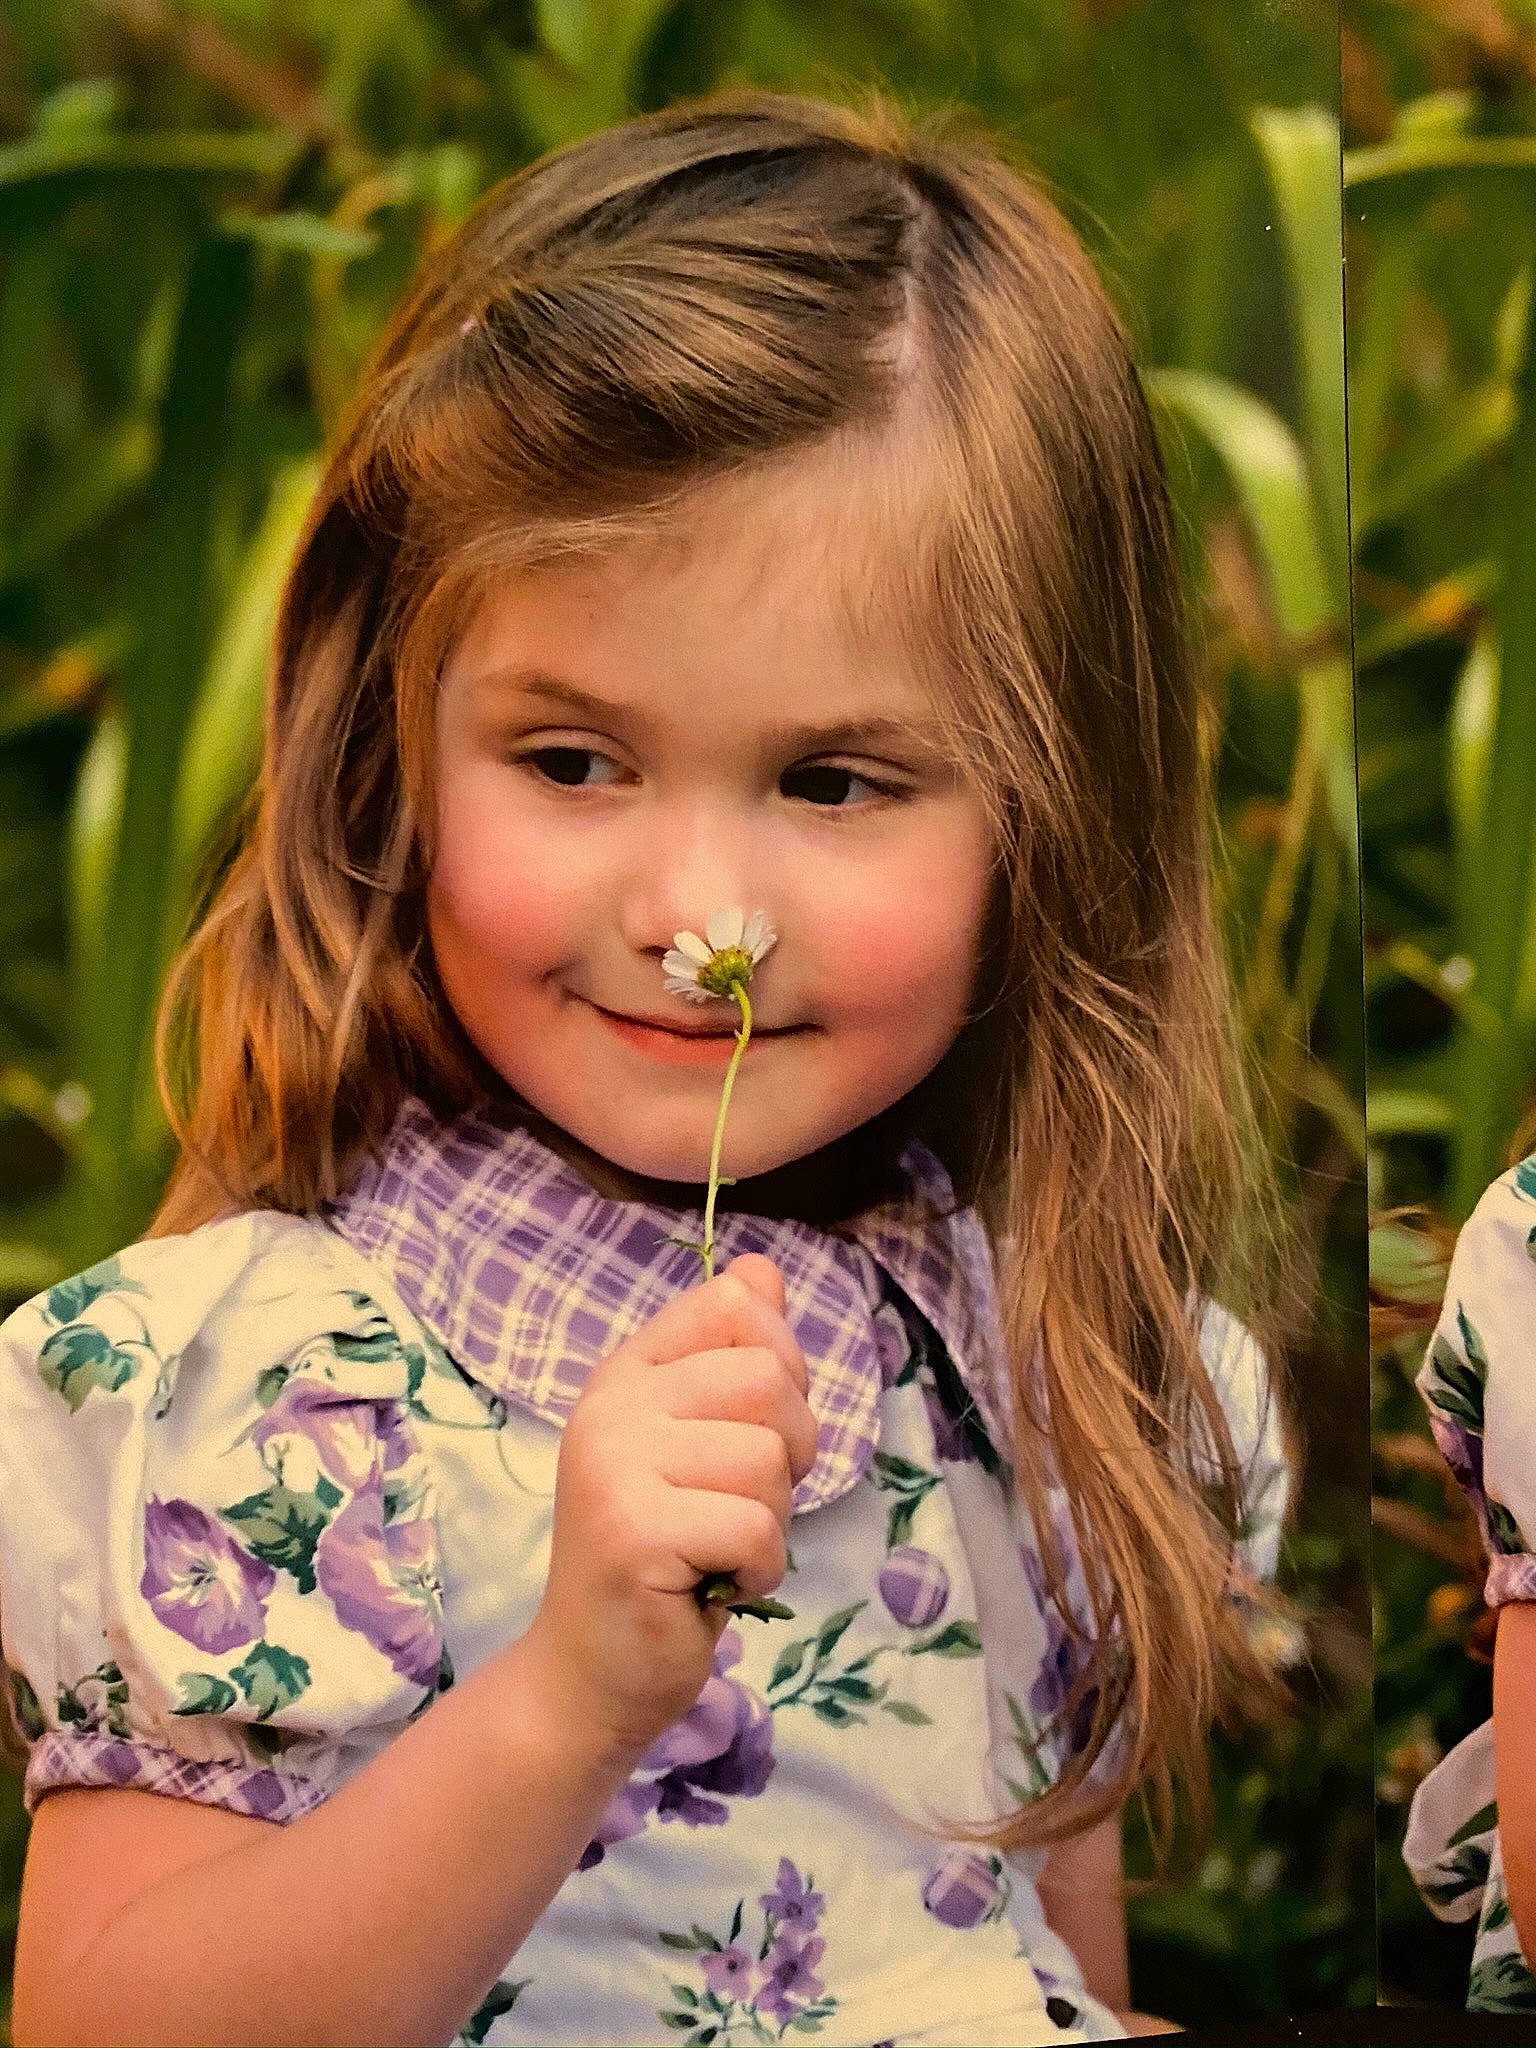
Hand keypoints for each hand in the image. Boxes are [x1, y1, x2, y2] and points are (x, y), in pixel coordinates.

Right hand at [520, 1254, 817, 1756]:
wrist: (591, 1673)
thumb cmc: (665, 1557)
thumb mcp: (702, 1443)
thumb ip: (732, 1356)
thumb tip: (762, 1267)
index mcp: (629, 1372)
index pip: (732, 1302)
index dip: (778, 1364)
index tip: (749, 1428)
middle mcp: (613, 1404)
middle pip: (768, 1377)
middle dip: (787, 1452)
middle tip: (738, 1505)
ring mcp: (615, 1464)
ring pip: (769, 1457)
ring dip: (770, 1521)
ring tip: (715, 1548)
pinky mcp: (633, 1530)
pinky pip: (756, 1527)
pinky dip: (759, 1569)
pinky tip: (714, 1586)